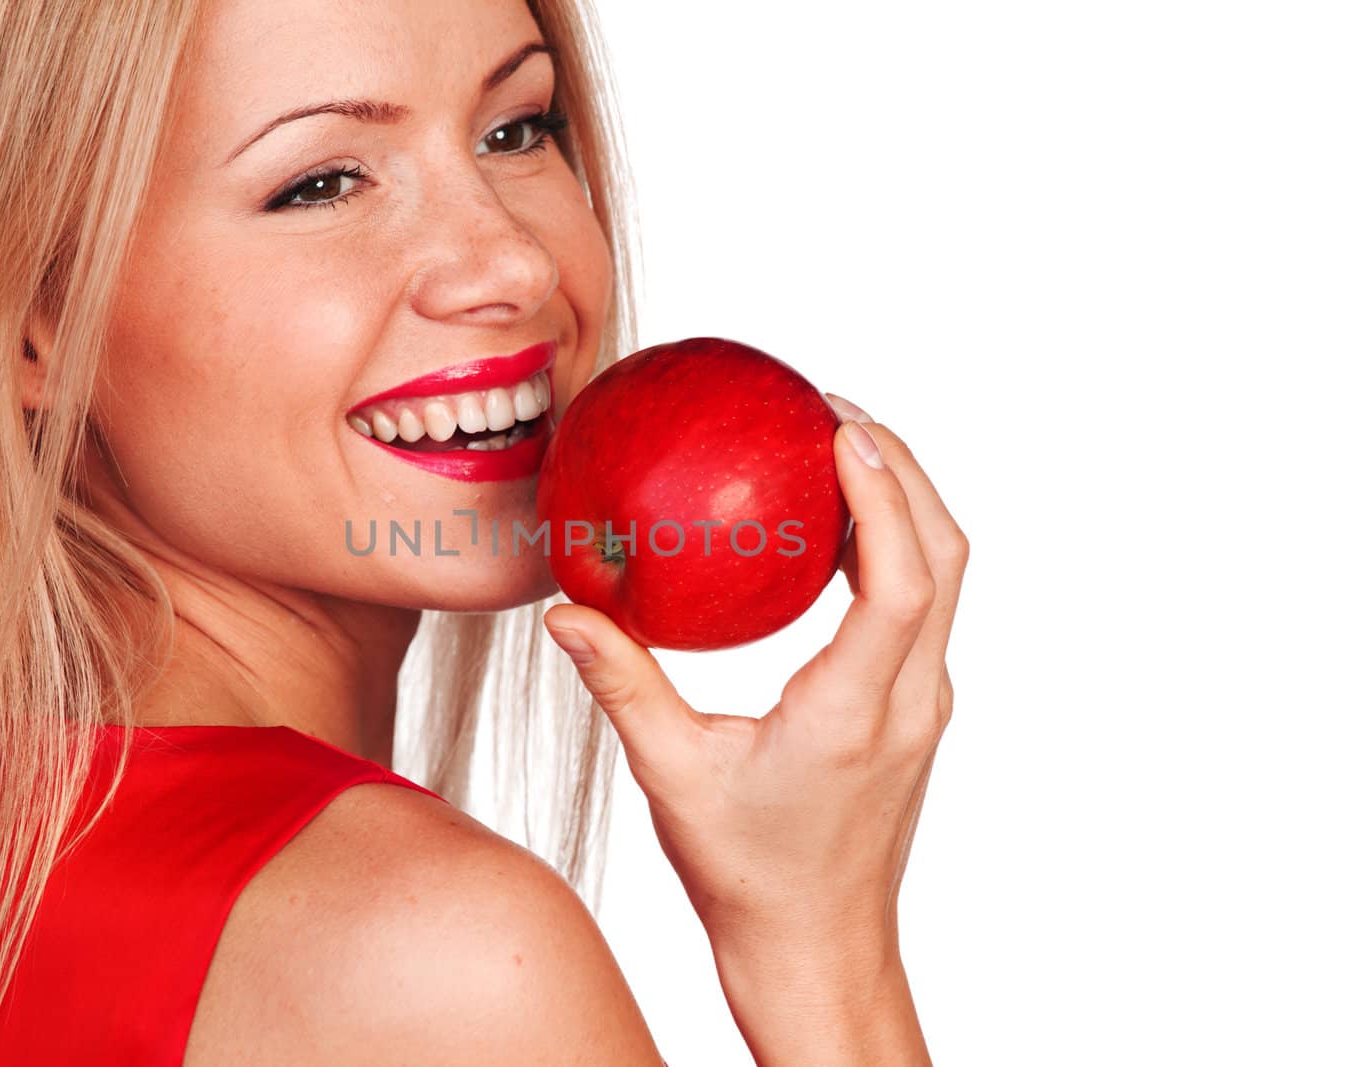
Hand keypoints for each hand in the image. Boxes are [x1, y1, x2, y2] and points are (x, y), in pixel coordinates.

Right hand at [543, 395, 968, 965]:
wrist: (817, 944)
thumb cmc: (748, 873)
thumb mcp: (672, 776)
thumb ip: (624, 686)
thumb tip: (567, 614)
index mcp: (854, 714)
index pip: (899, 582)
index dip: (885, 495)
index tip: (843, 428)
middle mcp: (909, 701)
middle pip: (946, 557)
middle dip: (905, 471)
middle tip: (834, 412)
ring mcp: (923, 706)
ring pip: (946, 578)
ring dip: (907, 504)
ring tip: (841, 450)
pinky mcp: (915, 710)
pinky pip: (921, 605)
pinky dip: (894, 547)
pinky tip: (830, 532)